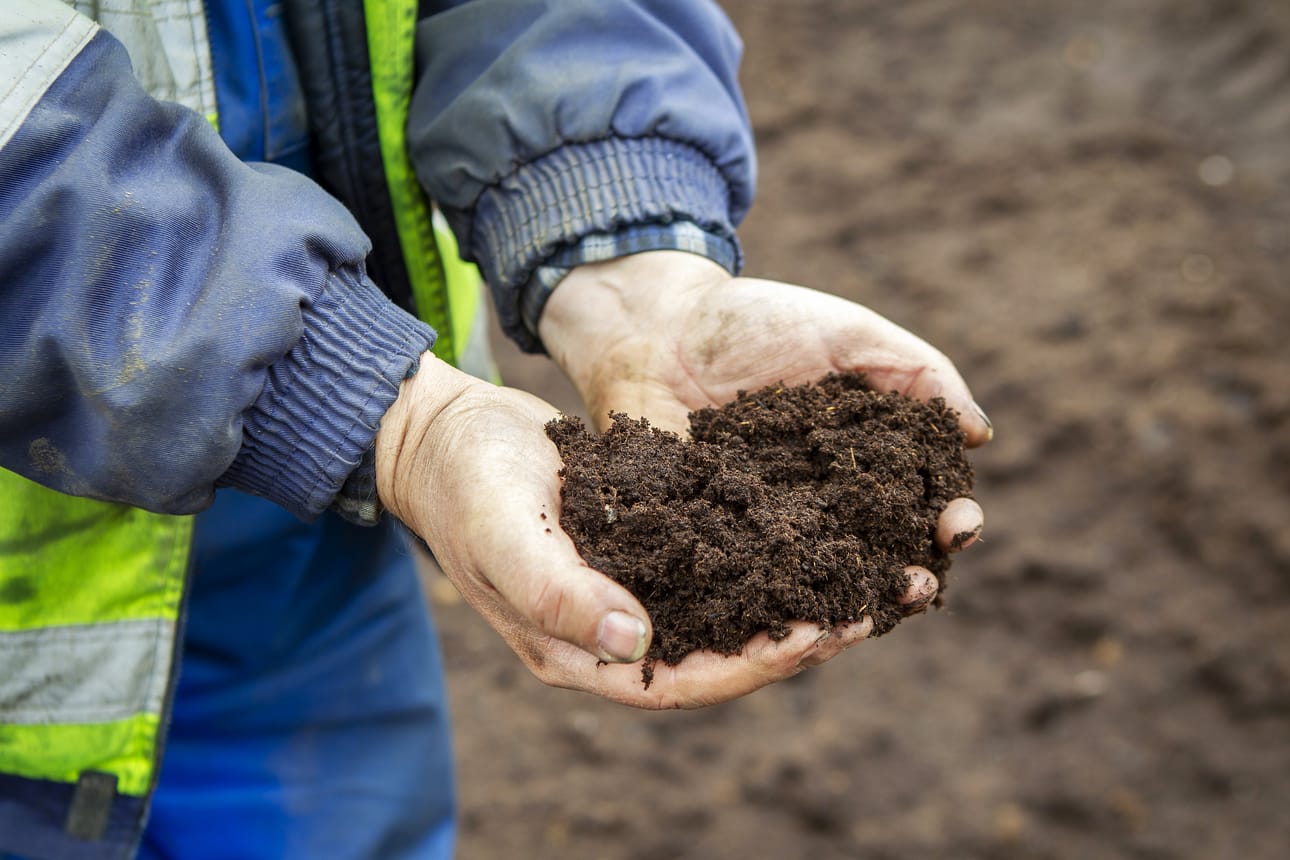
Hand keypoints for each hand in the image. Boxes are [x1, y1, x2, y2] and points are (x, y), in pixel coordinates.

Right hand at [379, 354, 834, 707]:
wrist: (444, 434)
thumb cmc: (465, 483)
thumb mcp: (505, 533)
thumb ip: (558, 591)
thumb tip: (635, 639)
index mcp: (573, 651)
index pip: (677, 683)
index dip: (749, 666)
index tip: (816, 636)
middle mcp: (608, 632)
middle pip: (713, 656)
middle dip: (788, 641)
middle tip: (864, 610)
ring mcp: (624, 590)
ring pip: (719, 613)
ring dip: (784, 600)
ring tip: (853, 580)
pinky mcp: (637, 546)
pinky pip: (708, 563)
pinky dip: (756, 556)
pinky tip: (802, 535)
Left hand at [534, 251, 988, 697]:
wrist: (657, 326)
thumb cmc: (757, 323)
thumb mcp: (849, 334)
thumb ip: (918, 373)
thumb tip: (978, 433)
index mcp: (866, 463)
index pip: (922, 504)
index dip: (948, 520)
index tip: (959, 523)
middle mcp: (824, 506)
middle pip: (879, 557)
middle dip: (908, 577)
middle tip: (919, 584)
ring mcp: (768, 530)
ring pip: (819, 584)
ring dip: (849, 605)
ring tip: (867, 613)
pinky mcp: (712, 544)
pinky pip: (746, 582)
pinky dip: (771, 603)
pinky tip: (791, 613)